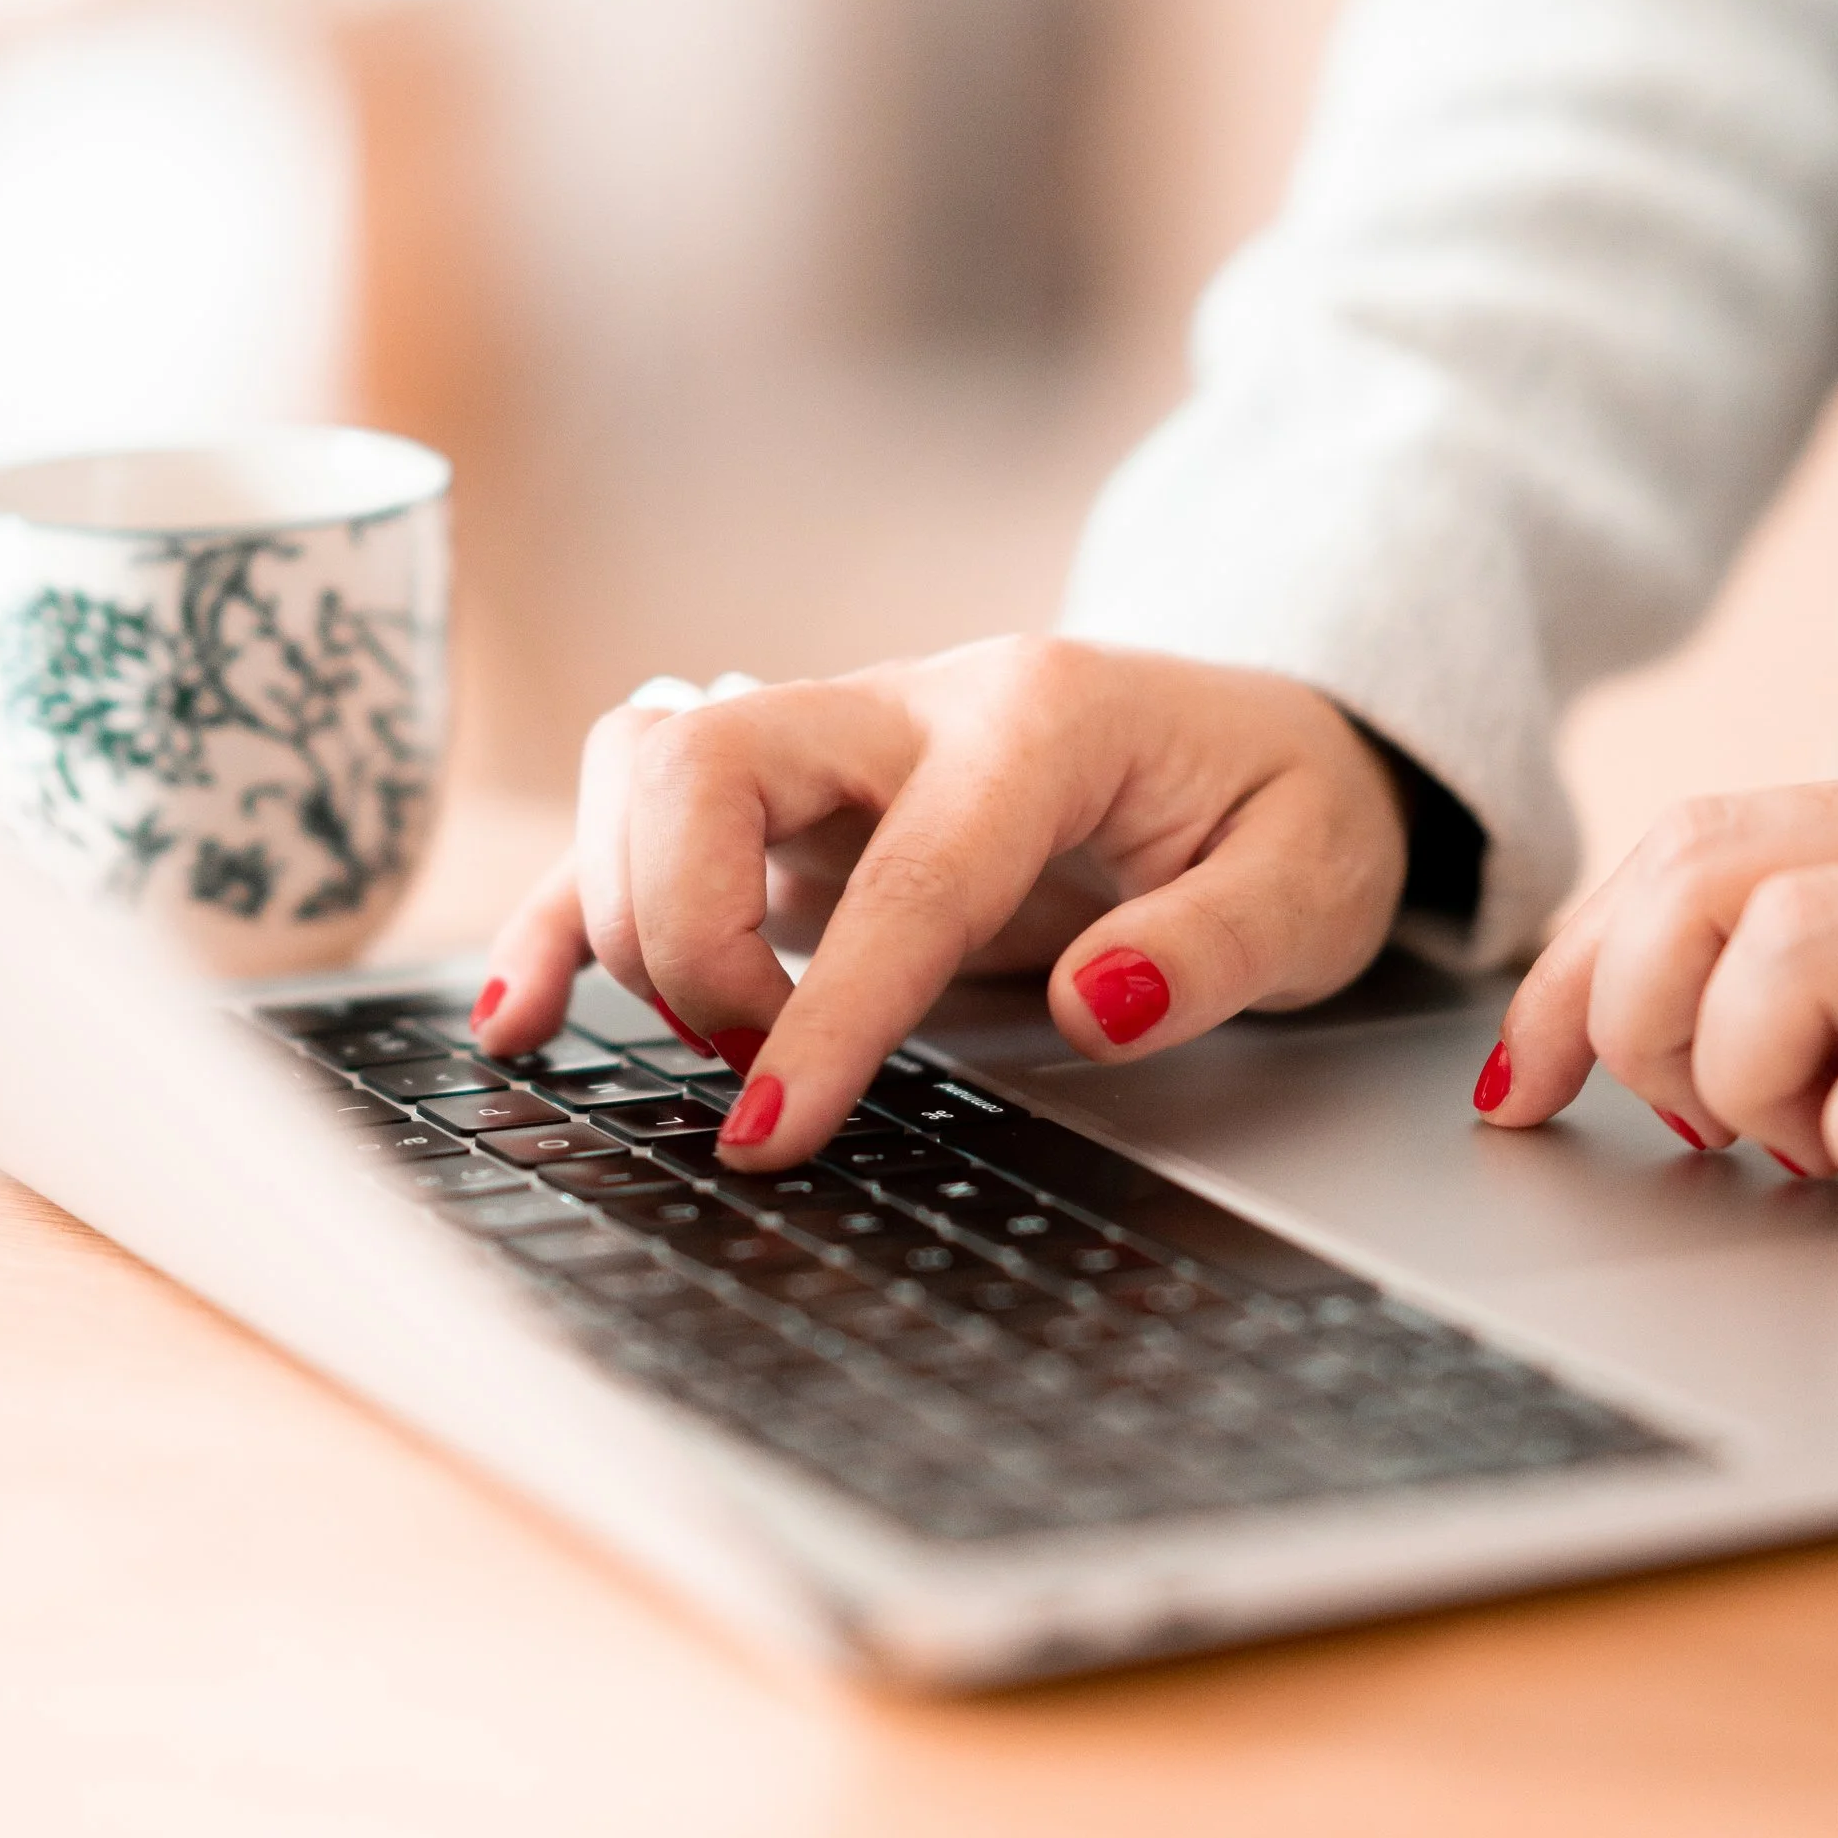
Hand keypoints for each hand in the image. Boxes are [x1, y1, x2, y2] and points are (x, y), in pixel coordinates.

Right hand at [472, 639, 1408, 1167]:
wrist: (1265, 735)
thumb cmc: (1287, 809)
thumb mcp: (1316, 880)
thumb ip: (1222, 944)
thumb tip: (1104, 1004)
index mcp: (1042, 721)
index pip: (906, 873)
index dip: (828, 1007)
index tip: (769, 1128)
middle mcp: (910, 710)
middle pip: (705, 758)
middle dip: (692, 931)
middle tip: (758, 1068)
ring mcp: (834, 747)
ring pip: (643, 763)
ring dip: (627, 909)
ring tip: (696, 1044)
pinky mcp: (792, 806)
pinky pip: (635, 825)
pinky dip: (569, 912)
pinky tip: (521, 1011)